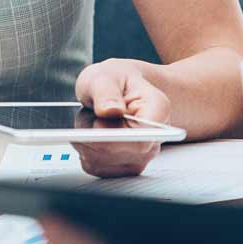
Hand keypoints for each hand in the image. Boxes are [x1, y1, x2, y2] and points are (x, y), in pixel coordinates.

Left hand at [74, 59, 172, 177]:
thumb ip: (106, 92)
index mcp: (157, 111)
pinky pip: (94, 166)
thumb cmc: (116, 80)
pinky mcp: (122, 168)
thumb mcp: (105, 76)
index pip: (140, 140)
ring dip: (86, 141)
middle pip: (115, 153)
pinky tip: (92, 133)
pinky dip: (85, 150)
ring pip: (100, 160)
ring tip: (93, 119)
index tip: (96, 124)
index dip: (113, 138)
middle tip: (92, 111)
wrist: (120, 88)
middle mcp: (153, 139)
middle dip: (92, 133)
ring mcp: (140, 157)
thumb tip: (110, 111)